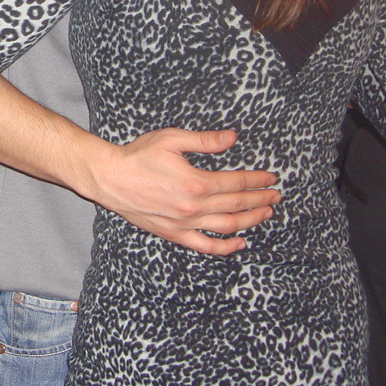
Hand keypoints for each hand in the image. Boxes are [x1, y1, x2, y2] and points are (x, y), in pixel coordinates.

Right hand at [74, 129, 280, 255]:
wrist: (110, 178)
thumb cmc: (138, 156)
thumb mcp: (171, 139)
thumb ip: (204, 141)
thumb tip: (232, 138)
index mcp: (196, 182)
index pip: (236, 183)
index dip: (257, 180)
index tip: (270, 177)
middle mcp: (193, 207)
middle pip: (237, 205)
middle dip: (260, 199)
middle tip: (275, 195)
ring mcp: (185, 224)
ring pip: (227, 226)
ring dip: (251, 221)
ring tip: (266, 213)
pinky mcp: (174, 234)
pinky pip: (206, 246)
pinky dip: (226, 247)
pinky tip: (241, 242)